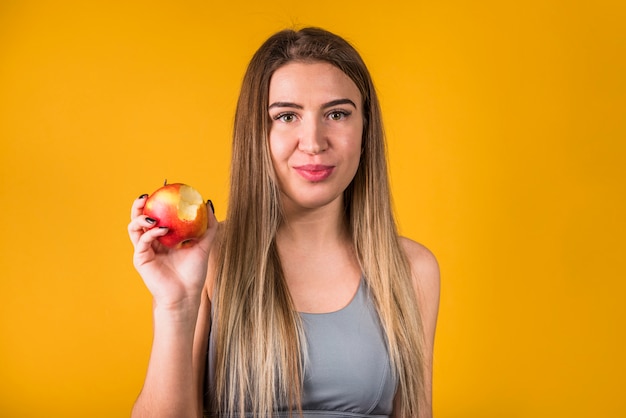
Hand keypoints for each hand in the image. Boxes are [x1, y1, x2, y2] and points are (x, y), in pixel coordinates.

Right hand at [128, 194, 217, 309]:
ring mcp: (145, 249)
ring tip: (153, 214)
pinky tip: (162, 229)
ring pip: (134, 227)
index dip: (157, 202)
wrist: (186, 294)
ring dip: (141, 217)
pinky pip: (142, 241)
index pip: (156, 214)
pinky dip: (151, 233)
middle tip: (147, 195)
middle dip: (139, 205)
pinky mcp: (141, 259)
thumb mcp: (204, 245)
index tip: (163, 188)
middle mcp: (152, 241)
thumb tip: (209, 205)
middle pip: (139, 218)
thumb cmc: (194, 273)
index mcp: (164, 237)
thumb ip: (208, 227)